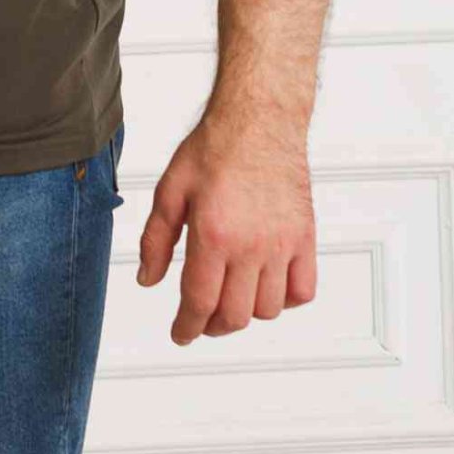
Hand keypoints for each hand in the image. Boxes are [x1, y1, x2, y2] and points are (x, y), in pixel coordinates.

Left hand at [134, 113, 316, 344]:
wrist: (259, 120)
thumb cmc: (216, 147)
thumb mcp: (170, 189)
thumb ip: (155, 239)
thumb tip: (147, 279)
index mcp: (213, 233)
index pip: (199, 302)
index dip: (186, 327)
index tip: (181, 334)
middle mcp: (251, 245)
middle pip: (234, 316)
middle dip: (212, 326)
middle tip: (201, 318)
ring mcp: (282, 244)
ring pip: (268, 310)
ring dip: (246, 313)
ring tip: (230, 297)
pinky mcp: (306, 238)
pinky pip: (303, 292)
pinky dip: (286, 300)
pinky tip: (267, 286)